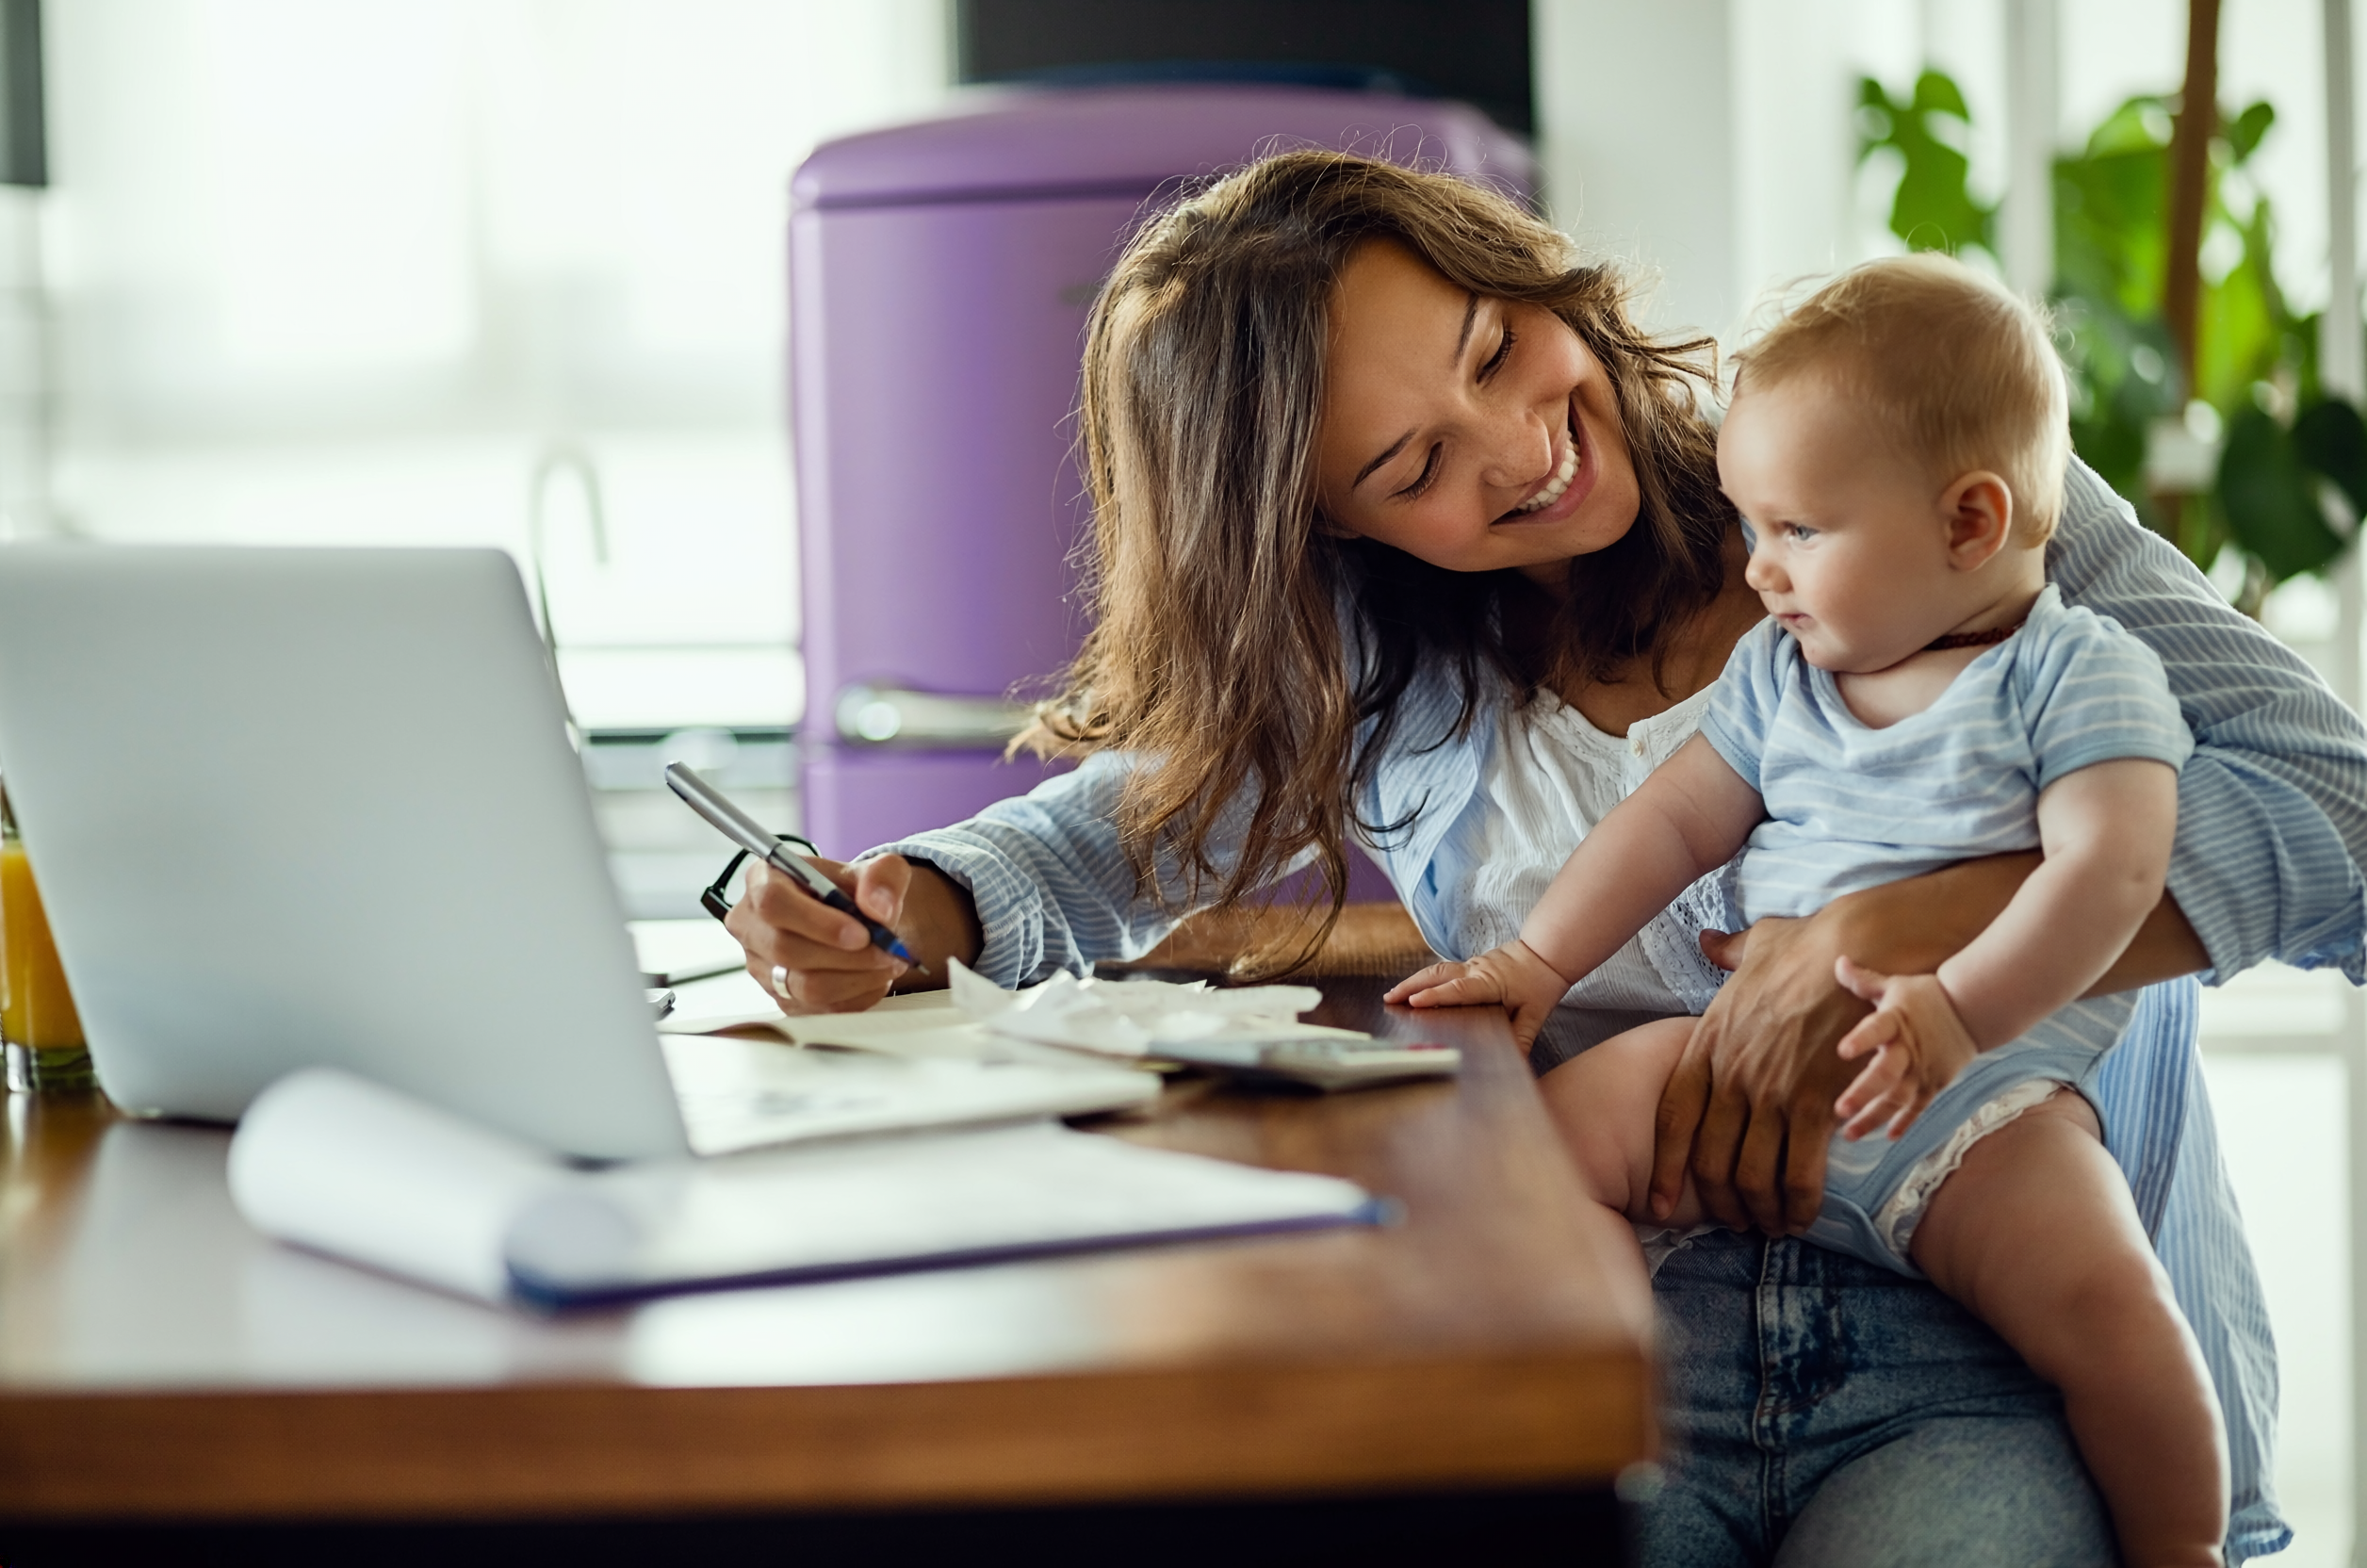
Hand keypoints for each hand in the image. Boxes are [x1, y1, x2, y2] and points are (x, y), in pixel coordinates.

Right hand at [725, 854, 911, 1013]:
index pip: (773, 902)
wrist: (858, 922)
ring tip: (888, 962)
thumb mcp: (880, 870)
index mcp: (764, 878)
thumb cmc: (857, 891)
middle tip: (887, 951)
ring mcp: (762, 966)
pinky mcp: (781, 998)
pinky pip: (818, 1008)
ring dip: (856, 978)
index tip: (861, 933)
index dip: (817, 922)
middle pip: (786, 949)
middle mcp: (752, 924)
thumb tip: (878, 908)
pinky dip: (856, 996)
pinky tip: (876, 978)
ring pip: (804, 986)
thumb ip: (883, 877)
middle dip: (847, 955)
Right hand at [1385, 940, 1568, 1048]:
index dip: (1436, 996)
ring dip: (1413, 981)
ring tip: (1393, 995)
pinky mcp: (1471, 965)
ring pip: (1437, 970)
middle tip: (1389, 999)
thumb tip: (1515, 1062)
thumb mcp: (1536, 1014)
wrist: (1548, 953)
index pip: (1459, 989)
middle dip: (1411, 986)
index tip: (1414, 1002)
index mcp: (1490, 982)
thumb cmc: (1541, 983)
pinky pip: (1443, 971)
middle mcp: (1476, 970)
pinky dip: (1425, 979)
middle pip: (1437, 975)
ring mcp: (1472, 965)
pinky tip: (1414, 989)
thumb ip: (1523, 1037)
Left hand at [1647, 914, 1870, 1233]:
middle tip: (1734, 1222)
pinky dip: (1799, 1203)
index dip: (1666, 1168)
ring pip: (1751, 1175)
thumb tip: (1708, 941)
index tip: (1660, 1202)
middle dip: (1719, 1202)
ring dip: (1759, 1211)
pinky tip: (1803, 1215)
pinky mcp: (1815, 1103)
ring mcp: (1771, 1092)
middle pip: (1709, 1160)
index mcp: (1708, 1044)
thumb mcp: (1754, 945)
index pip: (1672, 1119)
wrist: (1858, 948)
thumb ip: (1727, 953)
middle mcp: (1731, 1075)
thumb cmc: (1809, 946)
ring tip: (1771, 1226)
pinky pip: (1799, 1171)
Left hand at [1830, 959, 1979, 1140]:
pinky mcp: (1934, 1083)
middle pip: (1885, 1074)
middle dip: (1863, 1093)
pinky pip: (1918, 1107)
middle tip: (1840, 1109)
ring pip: (1897, 1098)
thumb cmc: (1926, 996)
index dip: (1861, 1039)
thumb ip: (1864, 980)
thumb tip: (1838, 961)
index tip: (1842, 1051)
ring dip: (1874, 1117)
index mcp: (1896, 1021)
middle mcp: (1908, 1049)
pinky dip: (1905, 1122)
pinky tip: (1888, 1136)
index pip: (1876, 1029)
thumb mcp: (1895, 985)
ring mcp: (1923, 1070)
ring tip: (1850, 1133)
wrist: (1972, 1010)